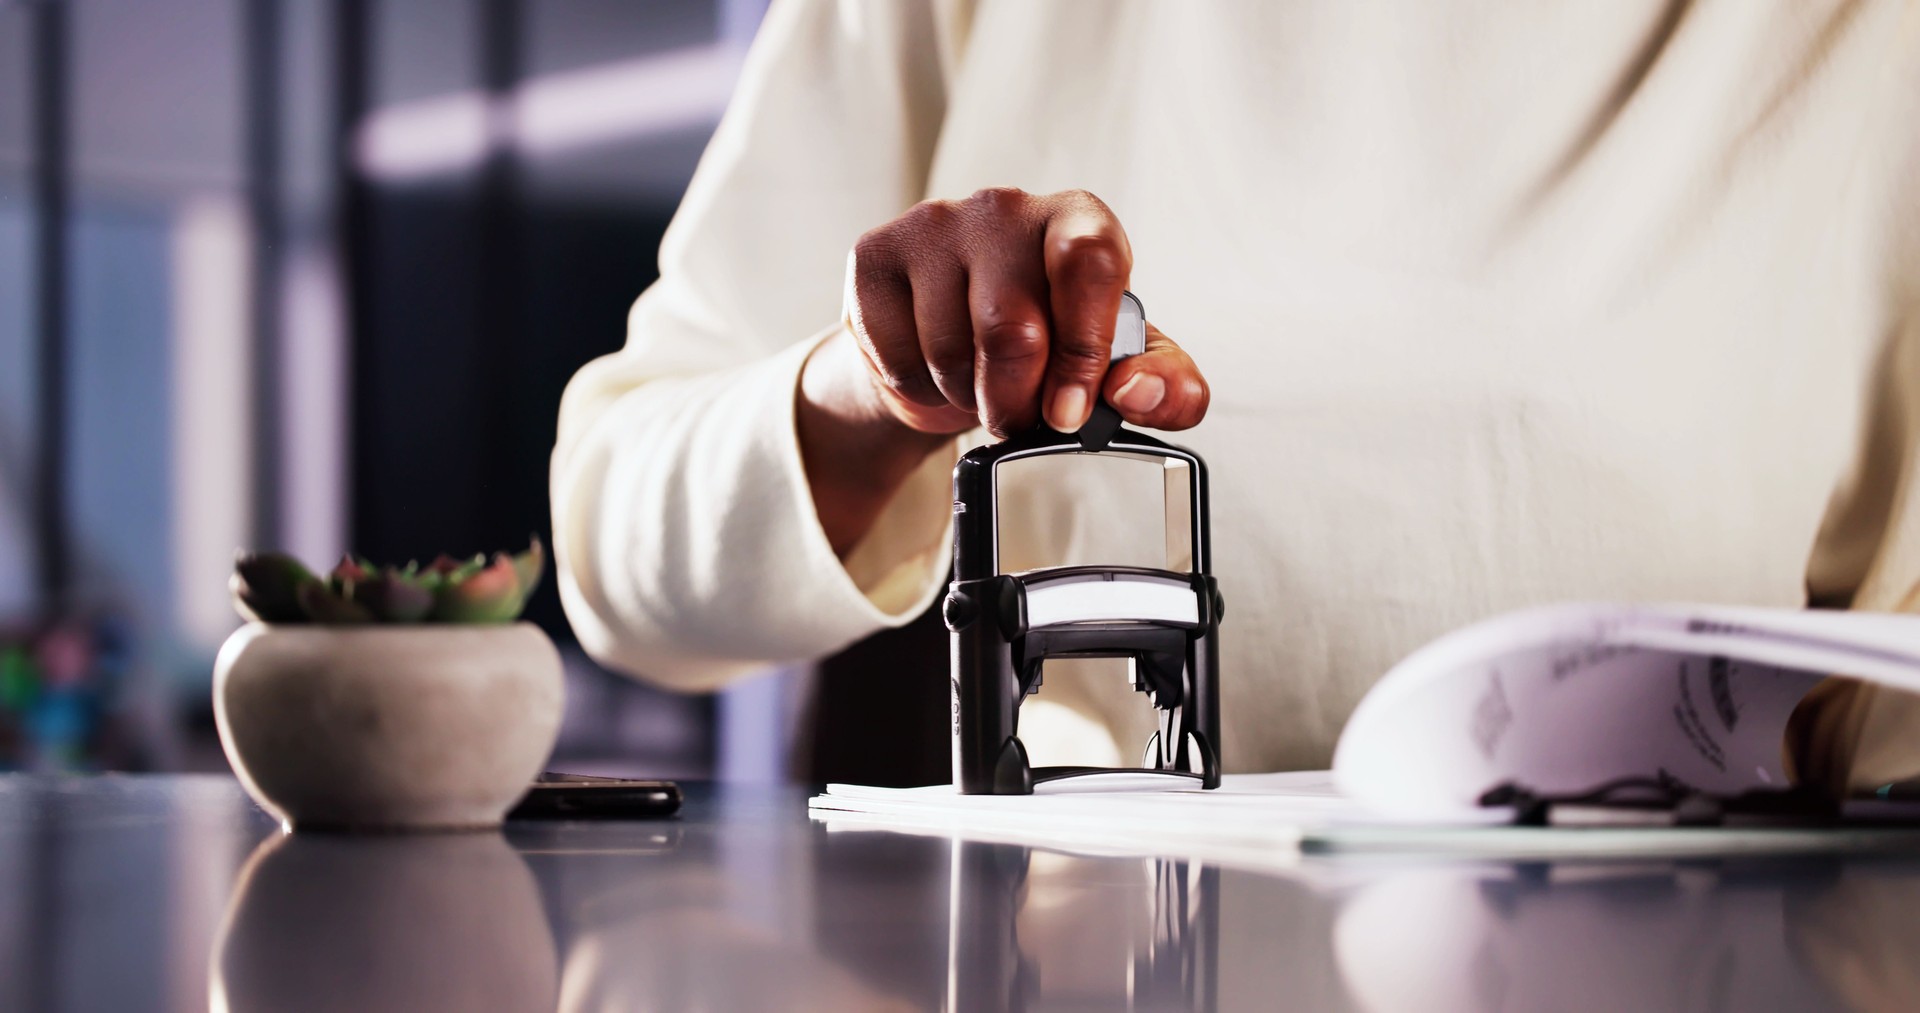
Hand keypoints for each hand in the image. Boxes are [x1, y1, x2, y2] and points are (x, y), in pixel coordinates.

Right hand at [840, 187, 1208, 438]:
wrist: (952, 346)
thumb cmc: (1048, 345)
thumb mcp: (1121, 369)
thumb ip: (1165, 385)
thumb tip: (1136, 392)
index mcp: (1078, 218)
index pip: (1088, 262)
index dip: (1082, 349)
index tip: (1070, 412)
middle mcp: (1005, 206)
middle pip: (1012, 328)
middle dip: (1017, 401)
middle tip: (1020, 417)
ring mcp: (933, 223)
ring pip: (951, 353)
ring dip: (967, 398)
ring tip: (977, 385)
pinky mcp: (874, 255)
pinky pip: (898, 356)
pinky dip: (919, 390)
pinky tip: (933, 369)